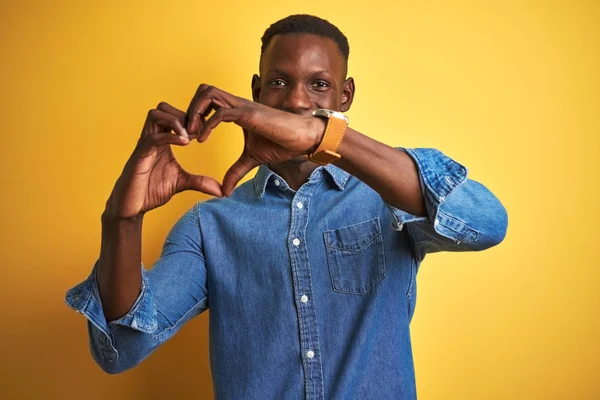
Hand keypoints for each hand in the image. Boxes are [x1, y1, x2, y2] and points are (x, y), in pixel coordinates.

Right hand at [105, 102, 222, 219]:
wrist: (131, 207)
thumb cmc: (151, 191)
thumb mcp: (182, 183)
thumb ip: (200, 182)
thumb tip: (222, 191)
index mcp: (161, 140)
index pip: (173, 114)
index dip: (190, 117)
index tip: (204, 130)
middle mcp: (151, 138)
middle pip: (162, 107)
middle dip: (182, 114)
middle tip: (198, 130)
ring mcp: (144, 145)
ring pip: (154, 115)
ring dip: (175, 121)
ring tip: (190, 136)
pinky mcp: (139, 156)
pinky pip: (152, 138)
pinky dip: (170, 137)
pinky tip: (185, 143)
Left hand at [186, 84, 324, 195]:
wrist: (302, 139)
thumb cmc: (281, 143)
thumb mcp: (252, 159)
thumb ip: (236, 171)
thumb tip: (224, 190)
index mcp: (237, 110)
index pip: (208, 99)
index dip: (195, 114)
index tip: (190, 135)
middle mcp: (237, 104)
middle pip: (204, 90)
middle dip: (190, 108)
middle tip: (186, 132)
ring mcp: (243, 107)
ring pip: (209, 94)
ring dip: (195, 112)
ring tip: (192, 134)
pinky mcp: (249, 115)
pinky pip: (221, 113)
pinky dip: (207, 124)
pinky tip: (203, 140)